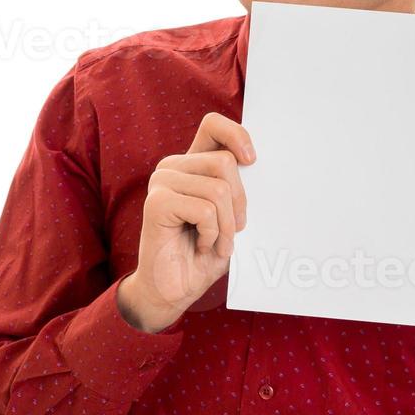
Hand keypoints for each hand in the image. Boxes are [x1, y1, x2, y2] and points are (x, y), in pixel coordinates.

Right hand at [118, 112, 254, 332]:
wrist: (175, 288)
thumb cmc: (203, 252)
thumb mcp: (229, 215)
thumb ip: (235, 187)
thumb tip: (257, 163)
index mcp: (191, 164)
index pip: (213, 125)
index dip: (237, 134)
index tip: (252, 160)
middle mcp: (173, 167)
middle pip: (225, 162)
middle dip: (238, 203)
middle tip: (231, 230)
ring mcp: (162, 182)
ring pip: (218, 190)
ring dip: (226, 226)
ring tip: (214, 242)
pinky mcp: (157, 203)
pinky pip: (205, 210)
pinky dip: (212, 234)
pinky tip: (199, 245)